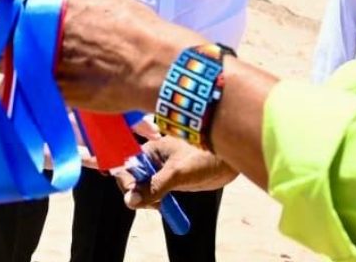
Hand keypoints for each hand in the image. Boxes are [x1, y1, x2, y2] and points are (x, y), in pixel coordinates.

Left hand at [0, 0, 206, 112]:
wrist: (154, 66)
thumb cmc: (131, 24)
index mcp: (45, 10)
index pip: (2, 9)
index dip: (4, 12)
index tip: (11, 15)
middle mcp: (37, 40)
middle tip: (13, 39)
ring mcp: (41, 70)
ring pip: (2, 68)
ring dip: (6, 64)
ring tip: (24, 62)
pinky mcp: (51, 95)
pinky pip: (22, 91)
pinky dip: (22, 86)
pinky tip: (35, 82)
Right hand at [112, 136, 238, 209]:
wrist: (229, 161)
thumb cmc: (205, 158)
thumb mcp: (177, 174)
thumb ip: (154, 187)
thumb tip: (130, 201)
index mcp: (150, 150)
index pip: (126, 167)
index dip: (127, 183)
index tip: (135, 198)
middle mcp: (153, 159)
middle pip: (132, 179)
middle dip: (137, 194)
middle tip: (153, 204)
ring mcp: (161, 170)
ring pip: (143, 188)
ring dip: (147, 200)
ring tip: (161, 205)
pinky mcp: (171, 180)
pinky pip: (155, 192)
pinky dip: (156, 201)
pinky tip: (164, 206)